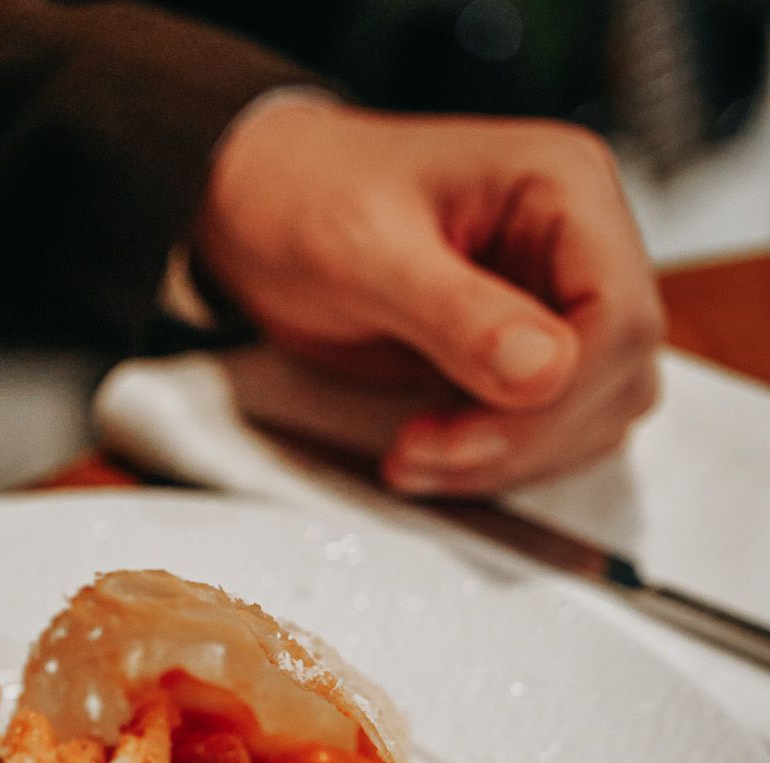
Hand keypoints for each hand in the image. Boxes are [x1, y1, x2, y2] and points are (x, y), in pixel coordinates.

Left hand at [195, 95, 664, 495]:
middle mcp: (577, 244)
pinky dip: (493, 462)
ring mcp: (556, 304)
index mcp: (563, 187)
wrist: (257, 212)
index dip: (558, 395)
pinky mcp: (524, 357)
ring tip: (412, 455)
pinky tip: (428, 455)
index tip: (468, 430)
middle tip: (423, 452)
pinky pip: (548, 432)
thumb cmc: (304, 200)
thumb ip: (458, 313)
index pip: (620, 314)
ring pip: (592, 417)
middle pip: (616, 376)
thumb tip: (543, 370)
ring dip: (507, 460)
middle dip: (523, 438)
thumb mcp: (368, 253)